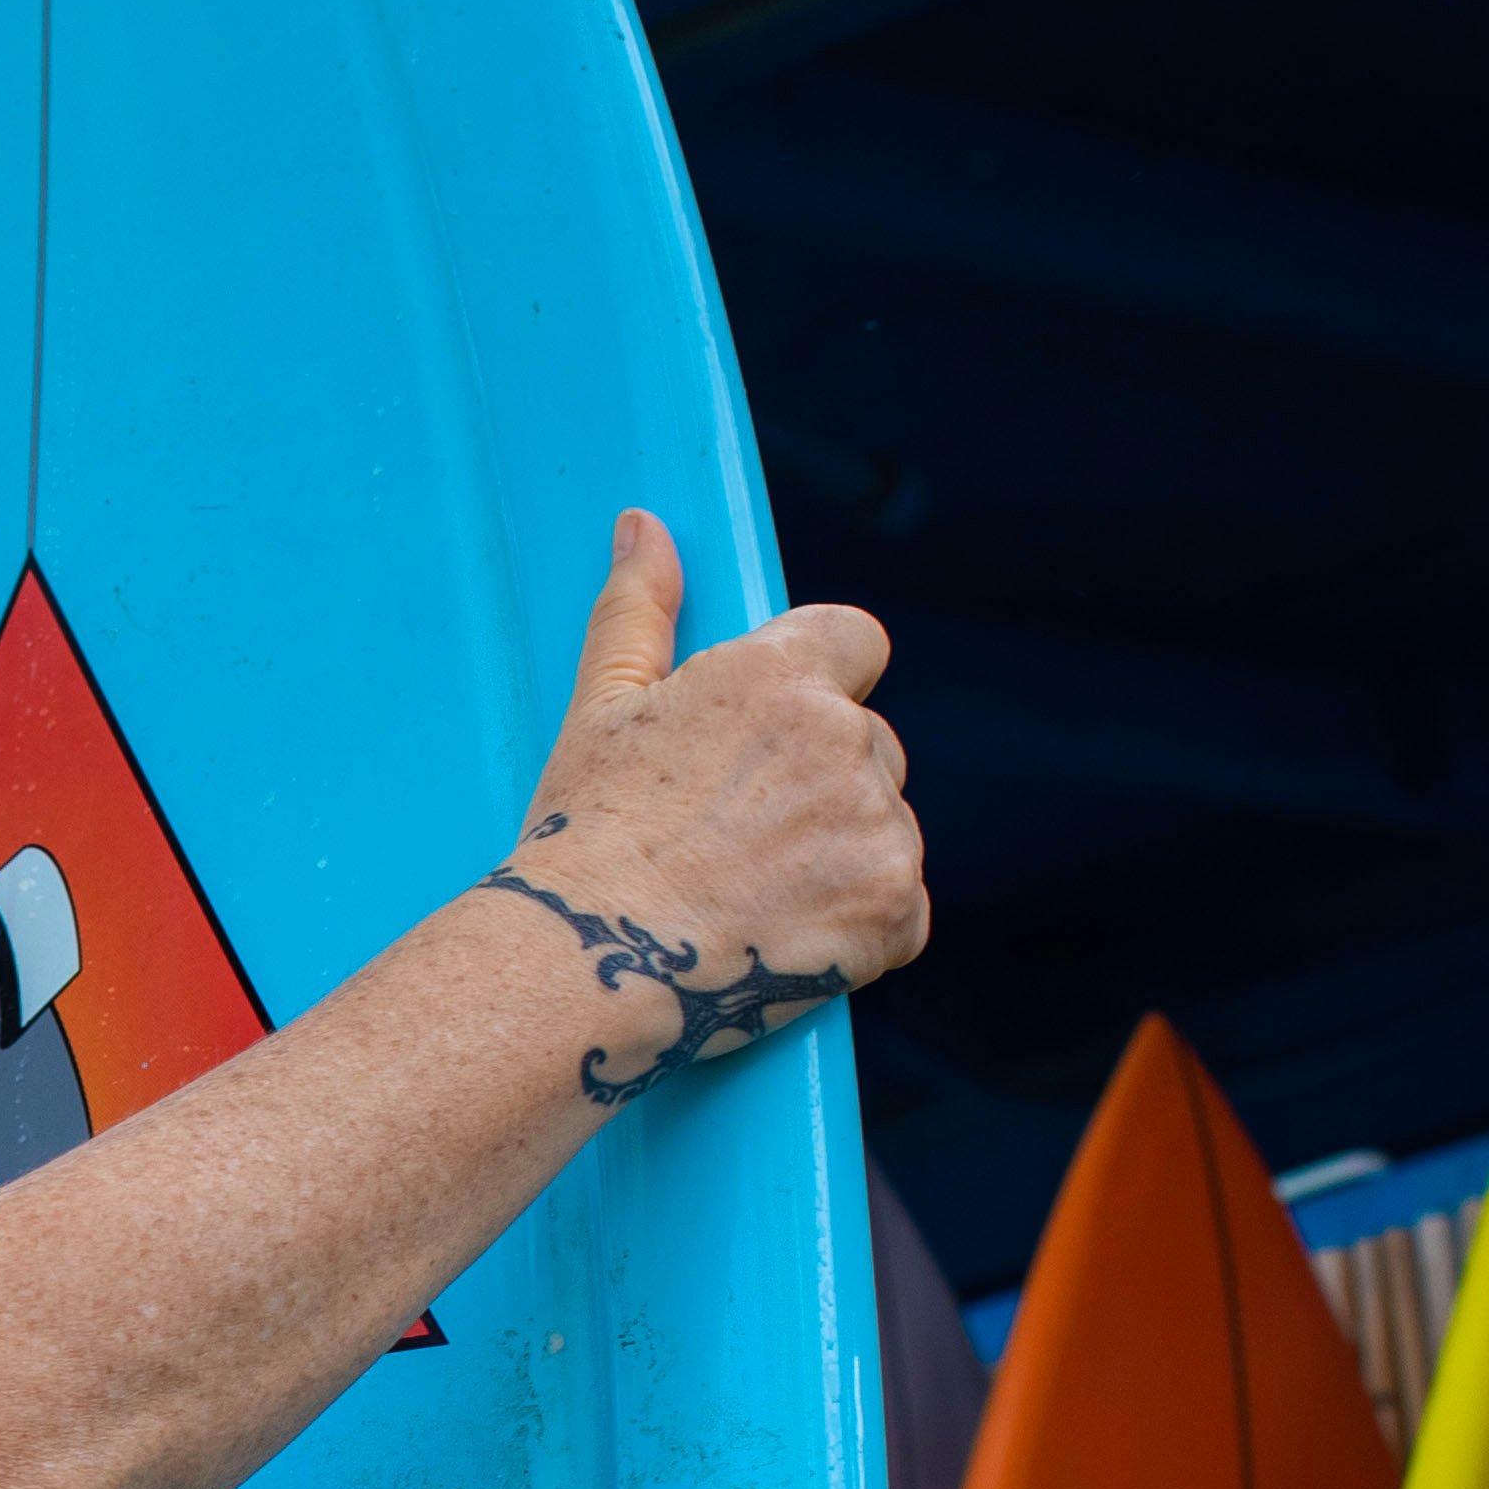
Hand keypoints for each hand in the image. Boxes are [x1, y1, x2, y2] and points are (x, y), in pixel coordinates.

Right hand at [470, 510, 924, 1112]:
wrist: (593, 962)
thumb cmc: (587, 833)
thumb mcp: (601, 709)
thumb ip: (640, 608)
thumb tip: (646, 526)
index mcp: (779, 678)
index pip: (857, 640)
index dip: (823, 682)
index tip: (776, 734)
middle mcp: (845, 742)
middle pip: (869, 745)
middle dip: (822, 783)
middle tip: (738, 838)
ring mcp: (878, 828)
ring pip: (884, 825)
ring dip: (842, 854)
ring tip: (754, 893)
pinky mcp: (895, 909)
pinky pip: (901, 907)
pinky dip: (860, 925)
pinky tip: (788, 935)